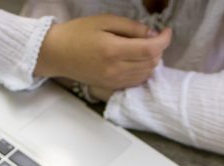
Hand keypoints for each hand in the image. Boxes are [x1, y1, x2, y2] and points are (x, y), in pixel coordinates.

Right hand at [35, 15, 171, 90]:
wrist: (57, 53)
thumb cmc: (78, 33)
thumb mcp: (104, 21)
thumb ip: (130, 27)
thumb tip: (151, 34)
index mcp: (113, 50)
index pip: (150, 49)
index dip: (164, 40)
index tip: (166, 31)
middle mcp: (115, 69)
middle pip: (151, 63)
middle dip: (158, 49)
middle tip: (151, 37)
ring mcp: (113, 81)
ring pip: (146, 74)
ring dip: (151, 60)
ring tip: (143, 47)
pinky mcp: (111, 87)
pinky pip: (136, 81)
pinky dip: (143, 70)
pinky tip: (136, 59)